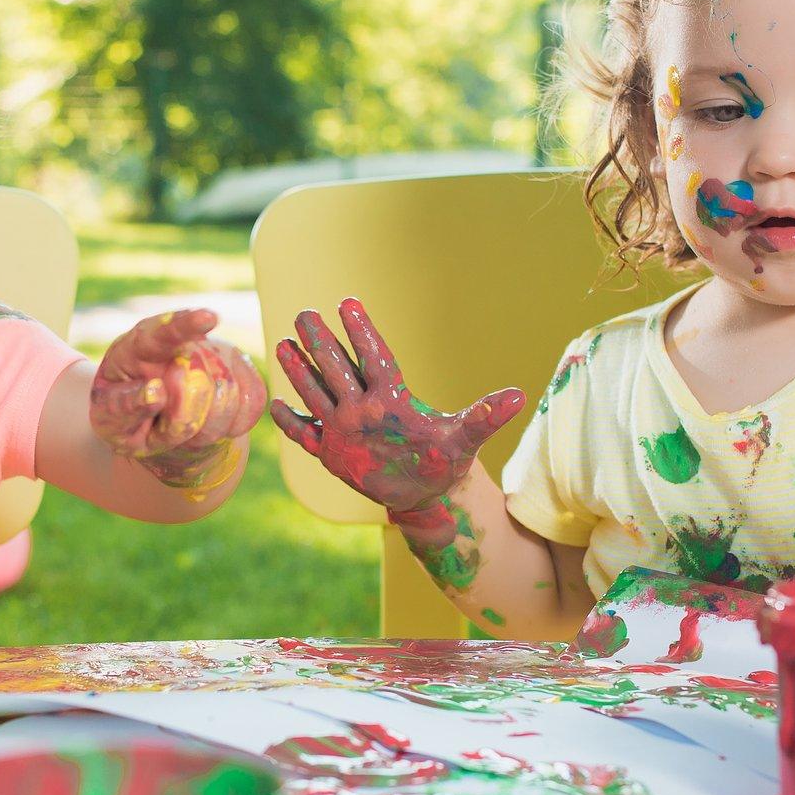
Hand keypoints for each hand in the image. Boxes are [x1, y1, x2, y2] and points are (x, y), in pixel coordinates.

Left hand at [90, 309, 265, 492]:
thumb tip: (156, 392)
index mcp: (138, 347)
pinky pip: (250, 403)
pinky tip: (209, 427)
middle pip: (200, 379)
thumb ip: (125, 407)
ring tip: (181, 428)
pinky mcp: (242, 371)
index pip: (160, 333)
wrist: (153, 424)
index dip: (185, 325)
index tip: (209, 319)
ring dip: (204, 430)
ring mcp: (214, 354)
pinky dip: (231, 426)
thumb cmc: (124, 420)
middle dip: (182, 420)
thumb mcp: (110, 421)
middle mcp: (180, 343)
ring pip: (228, 396)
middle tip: (161, 429)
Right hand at [270, 298, 523, 514]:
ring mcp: (345, 428)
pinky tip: (275, 406)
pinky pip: (308, 435)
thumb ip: (484, 416)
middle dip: (322, 343)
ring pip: (318, 394)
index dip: (363, 332)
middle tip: (304, 314)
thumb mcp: (465, 438)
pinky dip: (292, 424)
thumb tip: (519, 395)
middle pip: (340, 368)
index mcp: (393, 397)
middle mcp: (364, 406)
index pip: (375, 358)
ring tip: (284, 343)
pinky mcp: (333, 453)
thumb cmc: (444, 459)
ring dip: (301, 373)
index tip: (349, 302)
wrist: (425, 492)